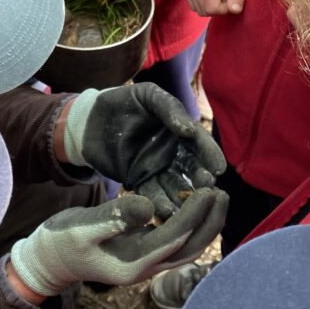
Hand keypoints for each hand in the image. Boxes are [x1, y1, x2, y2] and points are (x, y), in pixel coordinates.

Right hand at [9, 188, 228, 295]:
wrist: (50, 260)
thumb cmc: (62, 240)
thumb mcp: (83, 226)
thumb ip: (115, 216)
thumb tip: (150, 206)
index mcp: (133, 263)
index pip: (175, 237)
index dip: (195, 214)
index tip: (208, 189)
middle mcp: (146, 268)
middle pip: (190, 249)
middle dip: (210, 222)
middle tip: (221, 192)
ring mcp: (146, 265)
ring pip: (186, 248)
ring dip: (204, 225)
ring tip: (215, 197)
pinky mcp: (143, 256)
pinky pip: (175, 243)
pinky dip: (190, 226)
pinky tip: (193, 205)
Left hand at [62, 83, 225, 218]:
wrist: (90, 119)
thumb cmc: (123, 101)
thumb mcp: (147, 96)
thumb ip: (168, 108)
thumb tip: (189, 129)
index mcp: (179, 129)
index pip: (198, 142)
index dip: (209, 154)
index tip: (219, 167)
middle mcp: (172, 151)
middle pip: (191, 167)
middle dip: (200, 177)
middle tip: (207, 187)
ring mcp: (157, 167)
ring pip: (174, 184)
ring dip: (183, 196)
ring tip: (188, 206)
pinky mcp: (139, 181)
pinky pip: (151, 194)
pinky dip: (159, 204)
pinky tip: (165, 212)